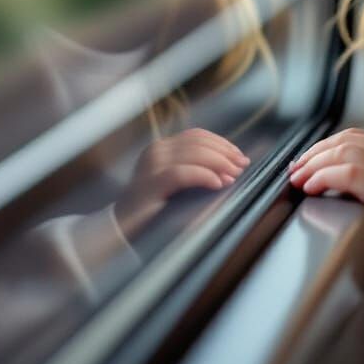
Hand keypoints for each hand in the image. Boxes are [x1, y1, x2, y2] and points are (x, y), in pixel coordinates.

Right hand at [114, 128, 249, 239]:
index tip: (240, 155)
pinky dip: (204, 176)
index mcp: (162, 147)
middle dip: (225, 153)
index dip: (222, 143)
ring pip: (194, 154)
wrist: (121, 228)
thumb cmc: (153, 206)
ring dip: (219, 163)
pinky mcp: (150, 184)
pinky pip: (182, 173)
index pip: (197, 135)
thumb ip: (195, 167)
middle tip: (242, 166)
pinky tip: (218, 184)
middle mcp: (156, 151)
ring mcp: (151, 166)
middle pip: (199, 143)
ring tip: (233, 176)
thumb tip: (232, 164)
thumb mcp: (175, 181)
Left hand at [288, 128, 363, 290]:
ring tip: (297, 179)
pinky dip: (324, 177)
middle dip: (313, 154)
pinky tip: (311, 188)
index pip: (354, 137)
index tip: (305, 163)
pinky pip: (349, 174)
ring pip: (343, 152)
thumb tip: (336, 184)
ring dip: (313, 164)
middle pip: (345, 141)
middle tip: (294, 171)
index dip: (324, 147)